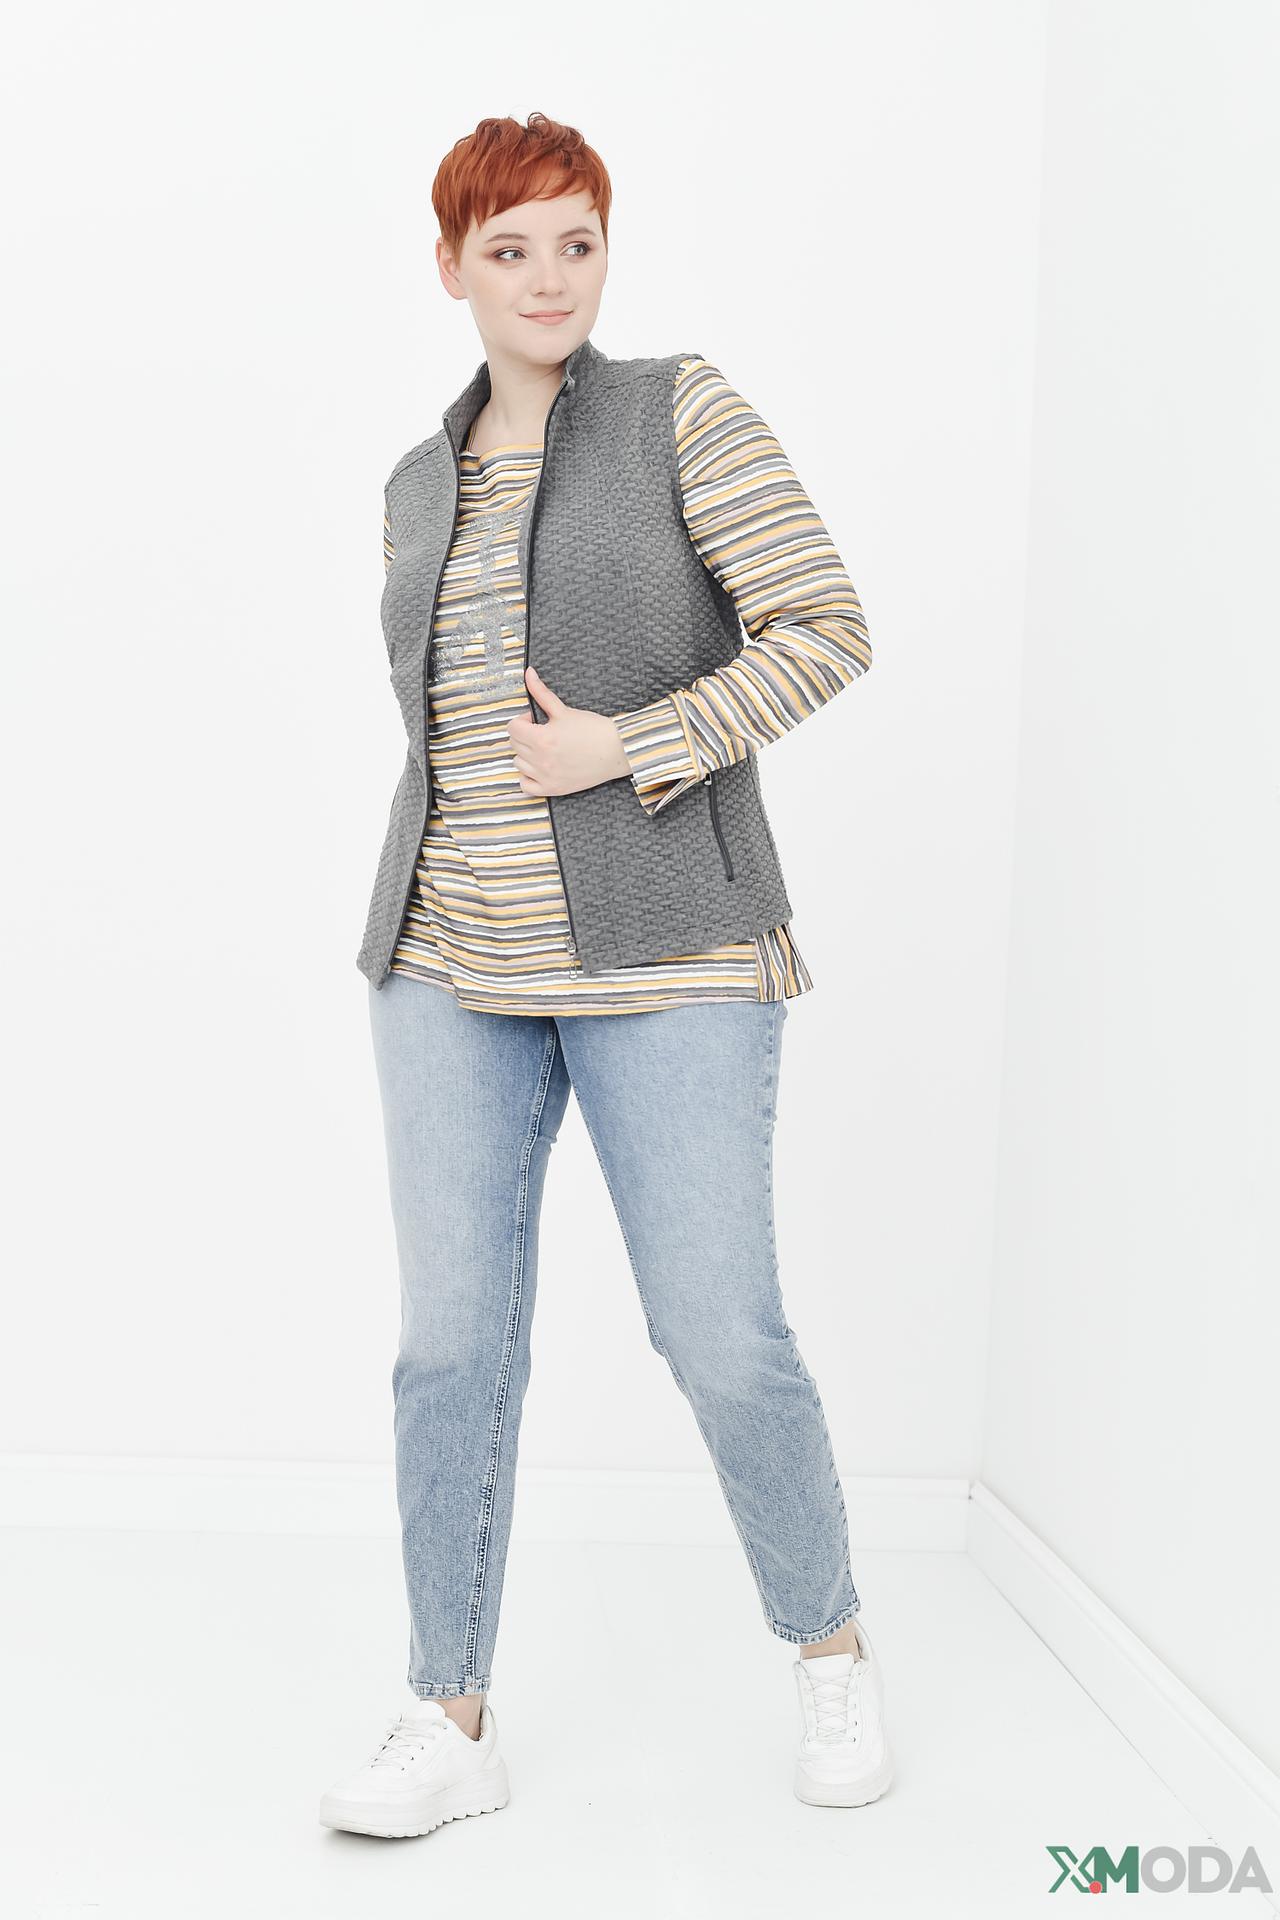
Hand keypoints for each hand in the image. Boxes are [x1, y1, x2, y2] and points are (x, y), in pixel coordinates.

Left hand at [507, 665, 631, 795]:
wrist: (616, 751)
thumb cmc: (593, 730)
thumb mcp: (564, 710)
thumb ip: (541, 692)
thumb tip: (528, 672)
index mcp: (542, 739)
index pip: (512, 728)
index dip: (523, 720)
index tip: (536, 721)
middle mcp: (541, 760)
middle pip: (514, 744)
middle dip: (525, 735)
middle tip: (544, 732)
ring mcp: (546, 777)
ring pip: (518, 763)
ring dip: (527, 755)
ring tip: (545, 750)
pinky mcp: (552, 789)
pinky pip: (525, 786)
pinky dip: (528, 777)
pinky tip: (541, 768)